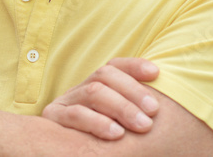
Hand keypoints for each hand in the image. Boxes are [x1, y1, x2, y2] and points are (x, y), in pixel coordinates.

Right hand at [41, 58, 159, 139]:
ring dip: (121, 107)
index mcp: (95, 87)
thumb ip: (137, 110)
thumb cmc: (107, 144)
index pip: (114, 66)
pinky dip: (98, 122)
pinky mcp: (53, 118)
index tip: (155, 73)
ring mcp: (64, 102)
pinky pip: (75, 114)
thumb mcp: (120, 123)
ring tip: (142, 125)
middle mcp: (79, 90)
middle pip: (104, 75)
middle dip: (133, 91)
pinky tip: (117, 134)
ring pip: (93, 92)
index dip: (134, 66)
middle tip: (154, 111)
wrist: (59, 154)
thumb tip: (159, 84)